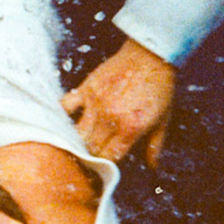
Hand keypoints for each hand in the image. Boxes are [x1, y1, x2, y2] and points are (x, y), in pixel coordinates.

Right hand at [61, 37, 173, 165]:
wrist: (150, 56)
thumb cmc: (159, 88)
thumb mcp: (162, 120)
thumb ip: (155, 146)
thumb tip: (152, 166)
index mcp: (130, 129)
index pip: (108, 158)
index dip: (104, 166)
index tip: (102, 167)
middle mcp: (110, 118)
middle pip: (90, 148)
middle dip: (89, 157)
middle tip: (88, 160)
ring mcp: (96, 103)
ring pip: (76, 133)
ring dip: (76, 142)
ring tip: (76, 146)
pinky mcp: (86, 88)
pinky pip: (65, 107)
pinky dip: (61, 117)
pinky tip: (62, 123)